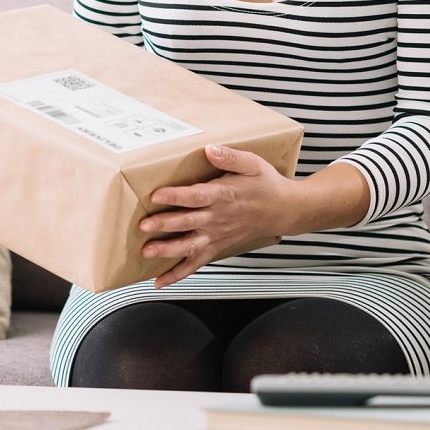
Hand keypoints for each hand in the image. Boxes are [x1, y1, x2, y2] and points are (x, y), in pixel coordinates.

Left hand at [140, 144, 297, 289]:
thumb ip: (230, 157)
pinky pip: (196, 264)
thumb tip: (210, 149)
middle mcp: (218, 218)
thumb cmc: (267, 185)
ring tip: (147, 252)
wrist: (284, 210)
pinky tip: (160, 281)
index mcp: (224, 195)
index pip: (197, 196)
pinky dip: (178, 274)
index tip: (157, 195)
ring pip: (189, 246)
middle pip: (188, 222)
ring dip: (168, 251)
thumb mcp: (253, 163)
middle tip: (144, 225)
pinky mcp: (217, 247)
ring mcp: (217, 235)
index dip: (176, 196)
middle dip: (165, 225)